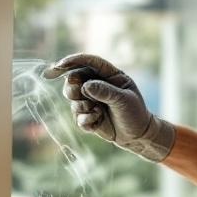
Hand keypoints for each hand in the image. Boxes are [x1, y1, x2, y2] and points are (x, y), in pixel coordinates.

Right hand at [42, 53, 174, 161]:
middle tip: (82, 95)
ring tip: (98, 112)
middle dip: (73, 88)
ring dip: (82, 106)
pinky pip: (77, 117)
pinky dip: (86, 120)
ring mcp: (90, 100)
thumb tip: (85, 86)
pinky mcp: (86, 116)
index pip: (88, 62)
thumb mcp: (124, 100)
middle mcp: (96, 85)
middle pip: (72, 79)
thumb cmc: (134, 113)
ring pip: (72, 99)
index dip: (72, 61)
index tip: (59, 66)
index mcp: (108, 75)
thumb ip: (105, 91)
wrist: (137, 135)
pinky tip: (99, 121)